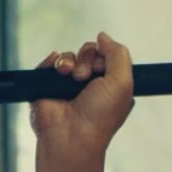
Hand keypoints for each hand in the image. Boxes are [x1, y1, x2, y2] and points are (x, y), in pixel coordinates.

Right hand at [29, 32, 134, 154]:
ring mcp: (69, 84)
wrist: (71, 135)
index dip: (106, 56)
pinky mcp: (48, 85)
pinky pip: (51, 61)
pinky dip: (53, 61)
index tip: (103, 71)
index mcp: (111, 84)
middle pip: (89, 51)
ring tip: (70, 77)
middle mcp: (91, 83)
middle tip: (85, 77)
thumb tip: (103, 36)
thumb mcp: (123, 82)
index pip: (109, 55)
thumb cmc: (100, 115)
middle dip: (88, 58)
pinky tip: (58, 72)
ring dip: (70, 61)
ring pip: (70, 55)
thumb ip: (118, 54)